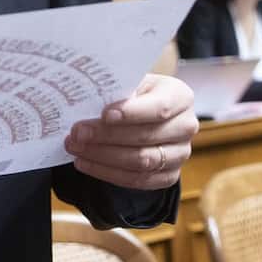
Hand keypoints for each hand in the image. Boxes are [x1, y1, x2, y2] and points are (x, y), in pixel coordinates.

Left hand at [64, 73, 198, 189]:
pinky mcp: (168, 175)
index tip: (104, 114)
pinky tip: (85, 163)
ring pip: (141, 161)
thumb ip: (116, 88)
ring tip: (75, 147)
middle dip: (107, 136)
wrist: (145, 115)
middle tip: (77, 133)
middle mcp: (186, 126)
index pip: (159, 108)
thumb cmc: (134, 93)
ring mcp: (180, 153)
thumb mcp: (129, 82)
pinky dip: (107, 173)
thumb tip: (88, 97)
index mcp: (180, 96)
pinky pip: (138, 180)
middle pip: (146, 136)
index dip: (132, 113)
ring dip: (103, 156)